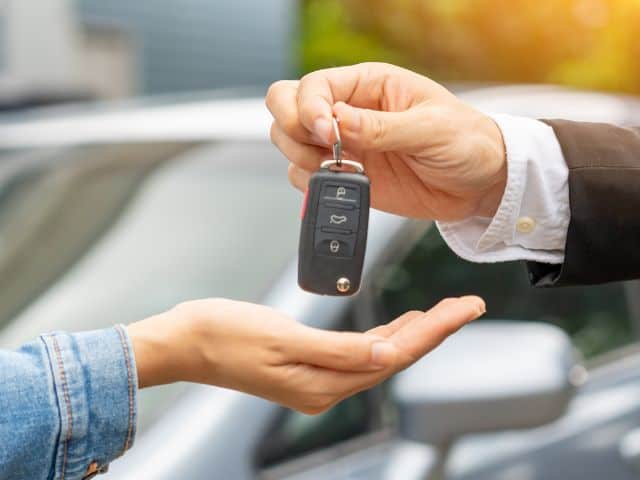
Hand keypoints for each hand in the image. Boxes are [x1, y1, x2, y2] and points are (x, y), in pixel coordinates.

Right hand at [127, 296, 484, 413]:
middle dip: (434, 330)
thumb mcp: (282, 338)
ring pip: (379, 355)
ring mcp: (316, 378)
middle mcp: (325, 387)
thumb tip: (387, 357)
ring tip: (443, 312)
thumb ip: (338, 351)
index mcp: (323, 383)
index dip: (435, 331)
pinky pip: (358, 353)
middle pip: (394, 356)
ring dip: (412, 333)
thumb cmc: (225, 334)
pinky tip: (395, 326)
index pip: (395, 356)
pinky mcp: (306, 364)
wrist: (186, 341)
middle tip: (467, 305)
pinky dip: (382, 337)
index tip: (465, 309)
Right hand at [266, 62, 506, 220]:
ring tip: (341, 169)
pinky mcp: (346, 176)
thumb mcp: (431, 129)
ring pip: (290, 142)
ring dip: (302, 158)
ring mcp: (343, 145)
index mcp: (368, 85)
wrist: (479, 184)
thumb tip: (337, 121)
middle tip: (322, 149)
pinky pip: (305, 177)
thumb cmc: (466, 142)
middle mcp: (349, 112)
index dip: (309, 108)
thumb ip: (381, 127)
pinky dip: (313, 184)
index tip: (328, 133)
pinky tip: (345, 183)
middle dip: (293, 129)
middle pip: (287, 107)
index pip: (314, 86)